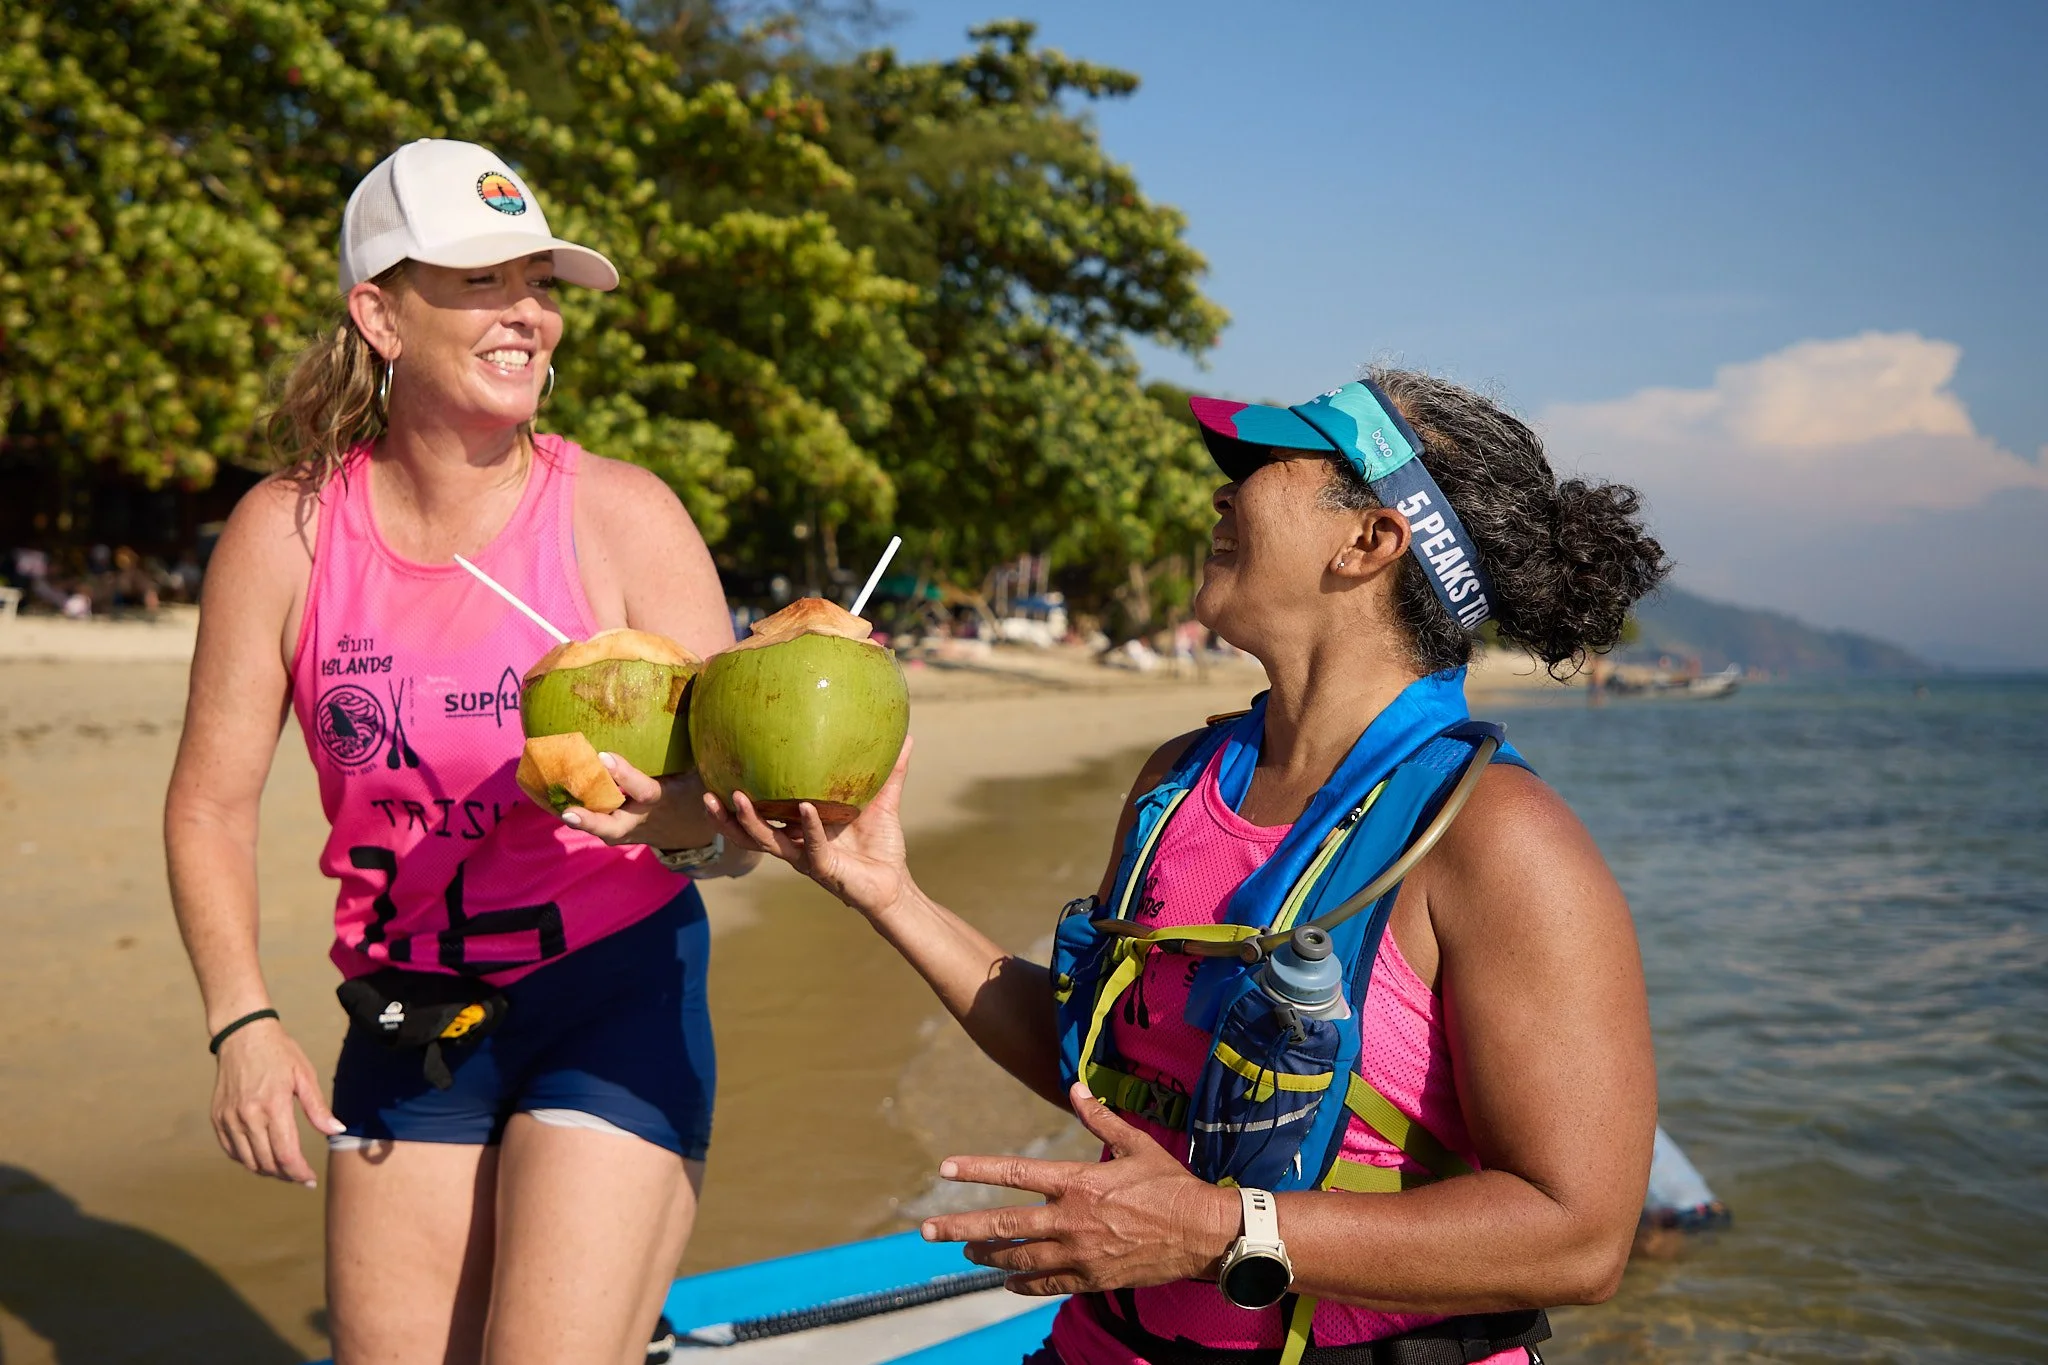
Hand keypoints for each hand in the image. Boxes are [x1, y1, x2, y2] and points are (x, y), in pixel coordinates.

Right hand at [211, 1017, 345, 1187]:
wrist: (242, 1035)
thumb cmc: (279, 1053)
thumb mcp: (305, 1075)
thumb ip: (318, 1108)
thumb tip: (336, 1131)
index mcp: (273, 1106)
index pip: (287, 1154)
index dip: (300, 1172)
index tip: (310, 1179)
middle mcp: (248, 1116)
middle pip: (268, 1163)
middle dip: (287, 1175)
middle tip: (301, 1176)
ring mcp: (229, 1119)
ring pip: (248, 1161)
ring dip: (268, 1170)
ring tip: (284, 1169)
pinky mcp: (218, 1118)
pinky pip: (232, 1150)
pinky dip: (247, 1160)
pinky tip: (262, 1156)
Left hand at [561, 752, 712, 849]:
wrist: (693, 831)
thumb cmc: (692, 788)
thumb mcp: (695, 770)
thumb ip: (684, 747)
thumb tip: (682, 700)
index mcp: (664, 798)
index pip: (645, 790)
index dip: (625, 776)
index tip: (603, 757)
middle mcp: (643, 818)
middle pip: (615, 827)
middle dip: (592, 821)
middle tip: (569, 813)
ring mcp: (629, 830)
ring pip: (602, 830)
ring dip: (577, 819)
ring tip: (552, 805)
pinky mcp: (618, 833)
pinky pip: (597, 826)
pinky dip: (576, 815)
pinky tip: (552, 801)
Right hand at [705, 737, 915, 918]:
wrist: (895, 884)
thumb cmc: (882, 846)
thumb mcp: (883, 801)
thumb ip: (891, 771)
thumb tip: (906, 735)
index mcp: (799, 827)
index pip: (760, 813)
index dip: (737, 800)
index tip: (718, 774)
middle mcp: (795, 843)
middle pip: (747, 832)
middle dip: (724, 816)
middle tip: (706, 793)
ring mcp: (805, 857)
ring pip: (765, 842)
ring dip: (748, 821)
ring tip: (736, 797)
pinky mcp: (823, 869)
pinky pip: (811, 846)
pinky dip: (808, 825)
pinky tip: (806, 806)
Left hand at [918, 1082, 1238, 1296]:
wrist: (1202, 1235)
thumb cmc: (1171, 1185)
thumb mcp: (1137, 1145)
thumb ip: (1100, 1118)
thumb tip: (1077, 1088)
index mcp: (1078, 1182)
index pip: (1015, 1174)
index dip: (976, 1170)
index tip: (944, 1169)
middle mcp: (1071, 1220)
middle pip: (1002, 1225)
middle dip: (960, 1228)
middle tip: (928, 1231)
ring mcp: (1079, 1254)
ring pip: (1018, 1258)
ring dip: (987, 1256)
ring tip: (965, 1254)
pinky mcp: (1092, 1279)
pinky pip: (1046, 1284)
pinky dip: (1023, 1282)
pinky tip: (1008, 1281)